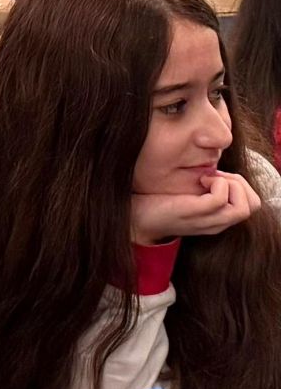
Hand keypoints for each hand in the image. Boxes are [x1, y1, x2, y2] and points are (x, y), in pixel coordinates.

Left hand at [131, 168, 259, 241]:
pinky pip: (220, 200)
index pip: (252, 204)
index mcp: (218, 217)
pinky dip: (216, 184)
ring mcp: (207, 220)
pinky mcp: (194, 213)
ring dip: (230, 185)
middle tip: (214, 176)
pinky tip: (200, 180)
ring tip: (208, 178)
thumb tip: (213, 165)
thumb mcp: (189, 193)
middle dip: (240, 183)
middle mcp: (217, 222)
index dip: (241, 184)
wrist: (135, 217)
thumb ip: (205, 186)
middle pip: (253, 206)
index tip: (217, 175)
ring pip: (243, 207)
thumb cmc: (159, 201)